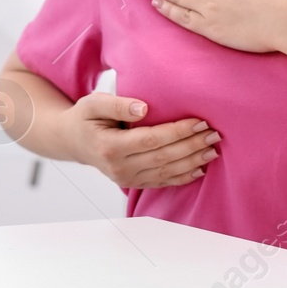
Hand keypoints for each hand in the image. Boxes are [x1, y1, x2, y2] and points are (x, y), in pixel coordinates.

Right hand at [63, 92, 220, 187]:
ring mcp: (126, 179)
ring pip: (166, 173)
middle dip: (191, 146)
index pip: (151, 140)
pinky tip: (199, 169)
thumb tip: (144, 108)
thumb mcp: (93, 103)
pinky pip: (162, 182)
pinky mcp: (133, 183)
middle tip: (213, 134)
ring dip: (192, 162)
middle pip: (163, 158)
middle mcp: (119, 168)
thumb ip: (117, 104)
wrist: (72, 141)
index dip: (177, 132)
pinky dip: (183, 177)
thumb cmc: (85, 118)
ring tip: (212, 150)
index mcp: (110, 147)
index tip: (199, 121)